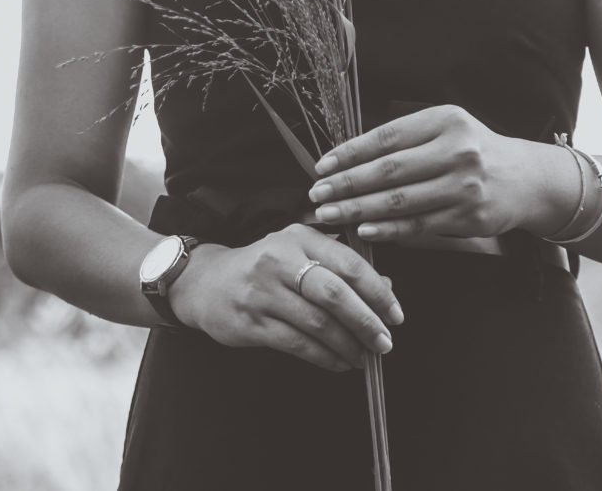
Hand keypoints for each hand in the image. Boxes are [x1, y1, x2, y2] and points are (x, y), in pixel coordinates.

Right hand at [168, 224, 403, 371]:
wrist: (205, 283)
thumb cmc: (264, 267)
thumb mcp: (300, 254)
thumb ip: (341, 267)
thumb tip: (386, 288)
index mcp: (299, 238)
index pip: (349, 264)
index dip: (378, 293)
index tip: (396, 315)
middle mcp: (279, 261)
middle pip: (334, 294)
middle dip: (366, 322)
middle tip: (385, 342)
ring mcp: (262, 292)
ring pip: (317, 323)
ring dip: (347, 345)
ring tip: (364, 357)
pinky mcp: (250, 322)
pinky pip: (297, 343)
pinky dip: (324, 356)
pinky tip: (338, 362)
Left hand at [307, 104, 551, 240]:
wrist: (526, 178)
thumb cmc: (476, 151)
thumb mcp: (448, 128)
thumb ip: (407, 139)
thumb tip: (350, 158)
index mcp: (446, 121)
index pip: (387, 138)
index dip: (350, 153)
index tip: (322, 166)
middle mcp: (457, 151)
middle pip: (389, 171)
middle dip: (347, 184)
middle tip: (317, 194)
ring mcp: (464, 186)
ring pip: (400, 201)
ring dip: (359, 209)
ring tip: (330, 214)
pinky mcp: (469, 216)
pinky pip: (418, 225)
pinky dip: (387, 229)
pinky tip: (363, 229)